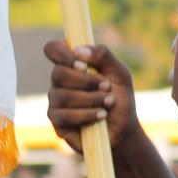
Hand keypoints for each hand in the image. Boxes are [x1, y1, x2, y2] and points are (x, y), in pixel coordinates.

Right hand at [45, 40, 137, 154]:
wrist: (124, 128)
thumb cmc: (120, 98)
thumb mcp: (120, 73)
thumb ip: (103, 55)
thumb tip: (78, 50)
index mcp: (72, 64)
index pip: (53, 49)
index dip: (63, 54)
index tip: (83, 65)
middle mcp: (59, 81)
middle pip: (58, 73)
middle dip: (87, 82)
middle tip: (107, 87)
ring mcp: (55, 100)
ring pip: (61, 95)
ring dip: (91, 99)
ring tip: (108, 103)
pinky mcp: (57, 120)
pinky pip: (63, 115)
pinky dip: (86, 115)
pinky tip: (101, 116)